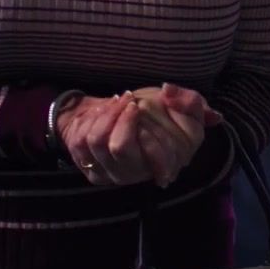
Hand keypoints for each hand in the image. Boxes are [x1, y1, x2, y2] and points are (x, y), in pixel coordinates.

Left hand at [57, 85, 223, 187]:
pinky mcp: (92, 172)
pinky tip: (97, 113)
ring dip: (103, 114)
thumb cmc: (156, 112)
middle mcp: (139, 174)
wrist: (124, 121)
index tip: (139, 106)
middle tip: (126, 99)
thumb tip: (170, 92)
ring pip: (97, 141)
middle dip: (119, 115)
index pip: (156, 155)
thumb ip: (190, 101)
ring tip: (113, 103)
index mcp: (168, 163)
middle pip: (119, 147)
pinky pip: (79, 142)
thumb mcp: (182, 103)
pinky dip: (87, 120)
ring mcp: (113, 176)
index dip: (147, 129)